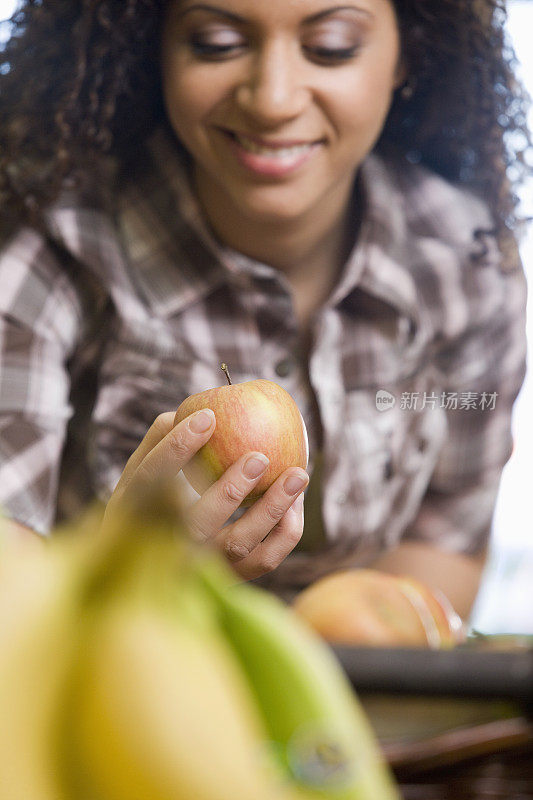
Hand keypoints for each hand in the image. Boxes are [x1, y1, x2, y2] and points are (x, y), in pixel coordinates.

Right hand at [104, 409, 308, 579]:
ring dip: (270, 509)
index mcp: (130, 513)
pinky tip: (296, 502)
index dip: (177, 448)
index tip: (208, 417)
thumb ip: (162, 438)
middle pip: (196, 525)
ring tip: (297, 474)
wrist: (155, 563)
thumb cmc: (152, 497)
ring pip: (237, 546)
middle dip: (229, 491)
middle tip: (260, 457)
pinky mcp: (230, 579)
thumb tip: (194, 412)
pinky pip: (265, 560)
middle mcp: (161, 547)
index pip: (152, 479)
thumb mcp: (143, 470)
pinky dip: (285, 532)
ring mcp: (198, 568)